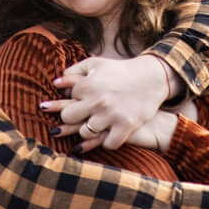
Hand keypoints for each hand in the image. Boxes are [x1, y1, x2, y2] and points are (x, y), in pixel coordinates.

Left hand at [42, 55, 172, 151]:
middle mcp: (98, 100)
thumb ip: (74, 72)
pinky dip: (107, 142)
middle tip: (80, 117)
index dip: (72, 100)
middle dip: (72, 118)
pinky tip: (108, 136)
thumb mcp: (97, 64)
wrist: (153, 78)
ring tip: (95, 125)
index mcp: (88, 85)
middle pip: (69, 118)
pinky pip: (108, 143)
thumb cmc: (121, 70)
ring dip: (89, 130)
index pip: (67, 98)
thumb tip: (55, 84)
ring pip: (86, 132)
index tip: (79, 100)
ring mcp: (111, 115)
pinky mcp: (126, 126)